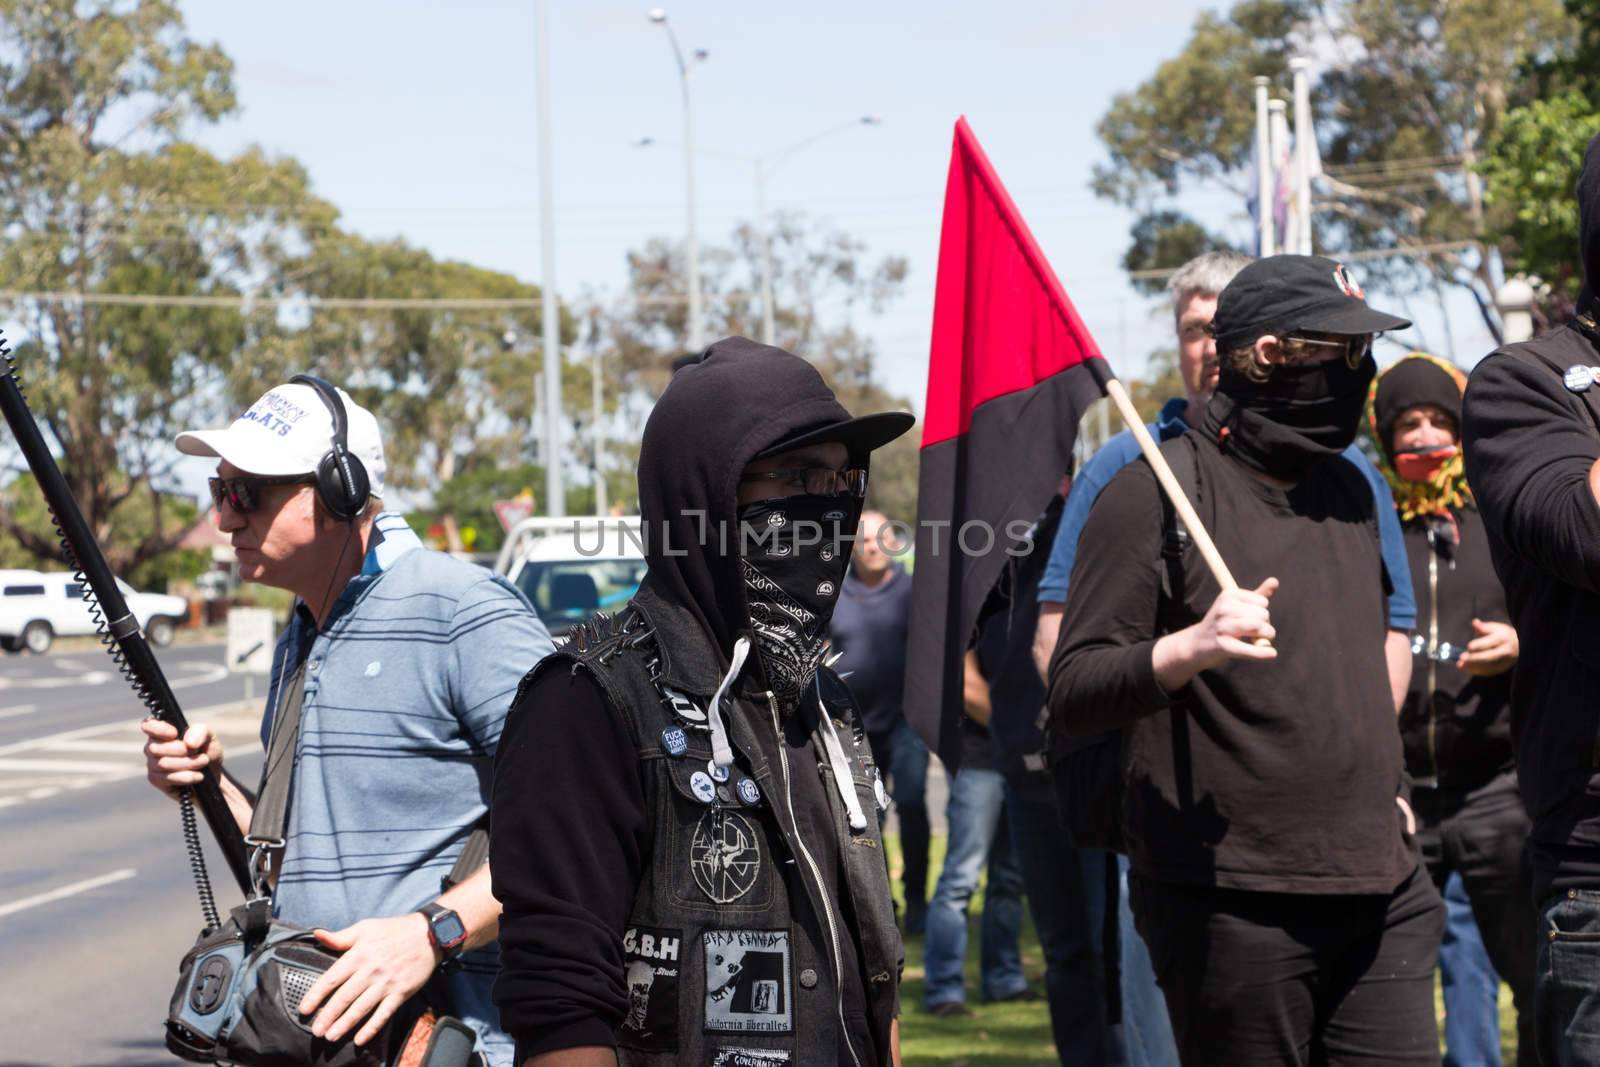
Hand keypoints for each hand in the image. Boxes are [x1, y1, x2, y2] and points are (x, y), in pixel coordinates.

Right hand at [141, 719, 223, 797]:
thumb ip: (200, 732)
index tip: (174, 733)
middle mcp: (153, 746)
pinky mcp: (156, 780)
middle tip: (200, 753)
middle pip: (155, 748)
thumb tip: (188, 743)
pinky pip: (166, 778)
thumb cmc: (206, 750)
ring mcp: (153, 764)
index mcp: (163, 730)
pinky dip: (186, 776)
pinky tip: (198, 776)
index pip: (148, 725)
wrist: (212, 773)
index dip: (157, 729)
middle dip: (182, 751)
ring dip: (188, 763)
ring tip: (204, 762)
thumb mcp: (209, 736)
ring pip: (162, 764)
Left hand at [299, 914, 438, 1045]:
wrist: (429, 935)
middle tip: (316, 1031)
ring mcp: (387, 983)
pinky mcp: (401, 992)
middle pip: (344, 997)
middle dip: (328, 1015)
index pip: (332, 978)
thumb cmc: (394, 930)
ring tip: (331, 1036)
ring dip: (345, 1024)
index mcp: (359, 954)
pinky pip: (384, 1013)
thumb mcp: (366, 928)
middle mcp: (371, 971)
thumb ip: (340, 937)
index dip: (316, 995)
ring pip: (362, 1008)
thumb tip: (317, 935)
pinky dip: (372, 1027)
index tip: (304, 1009)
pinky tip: (360, 1039)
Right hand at [1188, 577, 1279, 668]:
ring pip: (1259, 627)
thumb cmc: (1222, 624)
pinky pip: (1249, 649)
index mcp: (1228, 594)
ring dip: (1266, 637)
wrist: (1196, 644)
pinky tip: (1271, 653)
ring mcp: (1222, 626)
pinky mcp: (1223, 645)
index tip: (1251, 619)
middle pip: (1263, 615)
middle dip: (1265, 625)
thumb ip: (1258, 594)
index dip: (1262, 613)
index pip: (1262, 602)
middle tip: (1252, 633)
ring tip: (1258, 641)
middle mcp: (1224, 608)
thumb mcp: (1237, 606)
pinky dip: (1263, 652)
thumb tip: (1274, 581)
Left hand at [1457, 618, 1517, 676]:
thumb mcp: (1494, 627)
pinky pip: (1489, 671)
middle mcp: (1505, 651)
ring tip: (1460, 665)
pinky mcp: (1502, 668)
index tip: (1469, 646)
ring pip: (1488, 666)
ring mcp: (1505, 662)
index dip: (1479, 645)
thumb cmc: (1501, 634)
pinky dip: (1477, 671)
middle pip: (1489, 657)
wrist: (1519, 646)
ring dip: (1473, 666)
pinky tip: (1467, 668)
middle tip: (1461, 658)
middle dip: (1474, 658)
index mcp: (1503, 638)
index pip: (1490, 643)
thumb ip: (1483, 627)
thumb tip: (1475, 622)